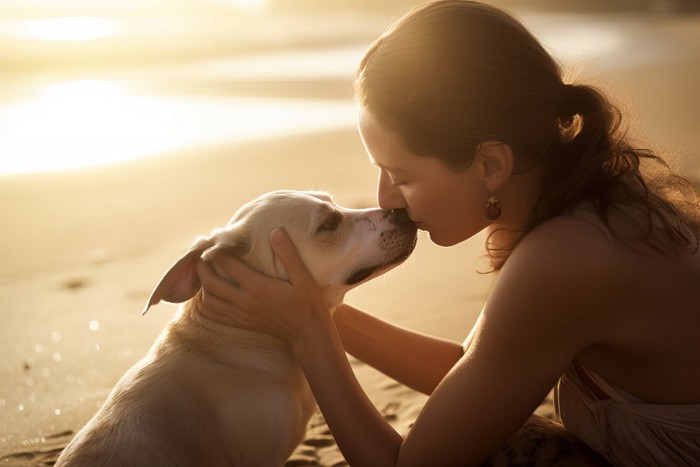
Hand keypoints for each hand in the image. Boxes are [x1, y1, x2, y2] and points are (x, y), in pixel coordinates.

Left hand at [195, 228, 331, 343]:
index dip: (218, 250)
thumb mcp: (303, 276)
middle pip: (210, 283)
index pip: (228, 265)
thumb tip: (275, 231)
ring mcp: (241, 314)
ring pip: (209, 300)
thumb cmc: (307, 303)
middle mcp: (245, 301)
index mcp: (258, 287)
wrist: (307, 332)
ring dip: (202, 285)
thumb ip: (288, 253)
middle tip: (200, 254)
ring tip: (203, 271)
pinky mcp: (241, 323)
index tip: (215, 239)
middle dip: (202, 267)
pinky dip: (206, 304)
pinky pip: (215, 315)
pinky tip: (208, 294)